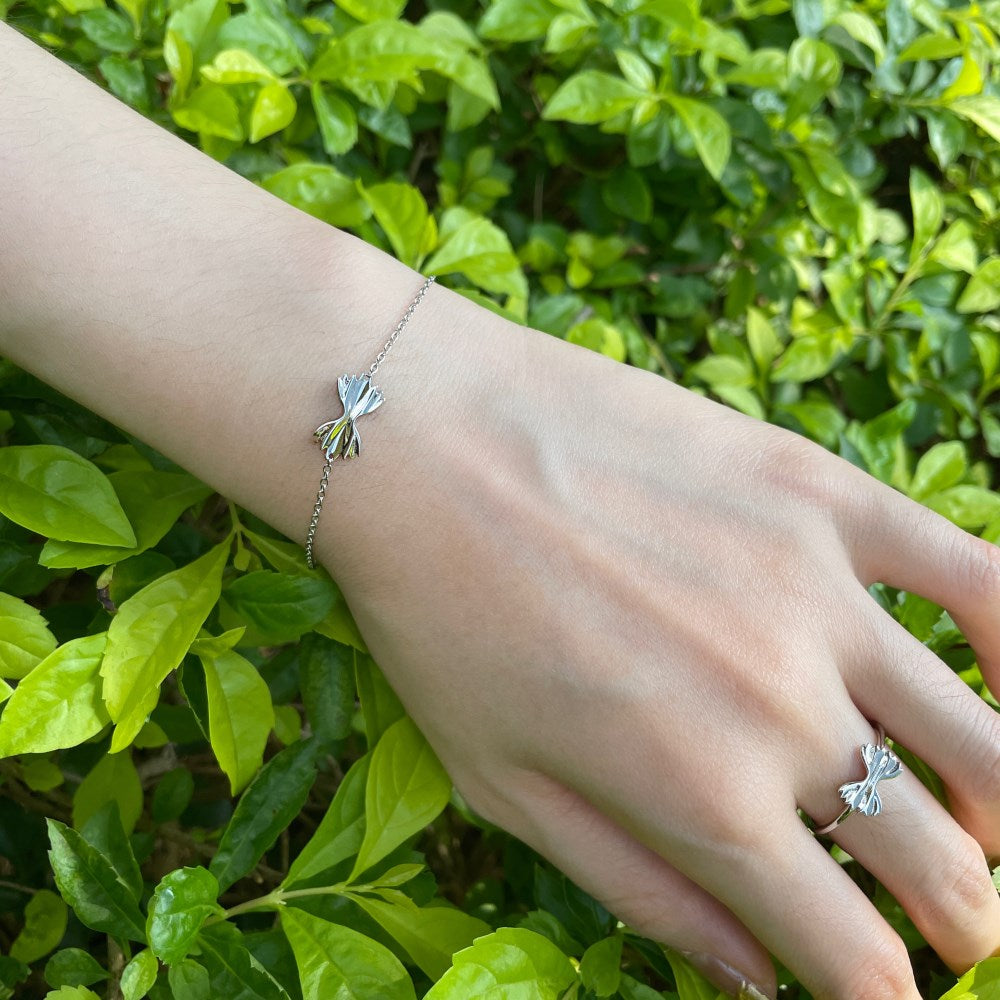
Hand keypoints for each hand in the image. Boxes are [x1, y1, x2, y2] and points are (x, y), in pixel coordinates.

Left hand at [325, 298, 999, 999]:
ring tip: (975, 826)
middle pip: (938, 861)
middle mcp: (782, 706)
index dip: (877, 992)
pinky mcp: (816, 491)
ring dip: (996, 808)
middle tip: (947, 920)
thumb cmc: (436, 615)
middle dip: (959, 918)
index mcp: (700, 797)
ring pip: (984, 738)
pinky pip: (976, 574)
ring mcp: (814, 589)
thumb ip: (638, 889)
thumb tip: (755, 980)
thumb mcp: (501, 786)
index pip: (849, 955)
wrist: (418, 438)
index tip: (875, 986)